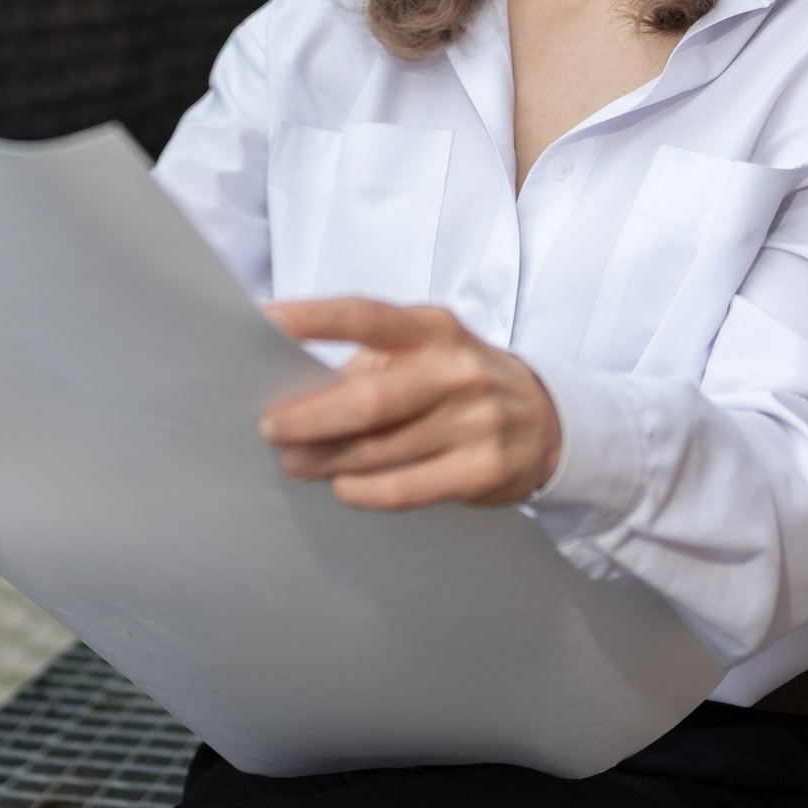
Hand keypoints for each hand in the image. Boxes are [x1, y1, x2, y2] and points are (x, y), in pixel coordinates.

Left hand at [258, 299, 562, 510]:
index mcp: (432, 328)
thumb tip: (289, 391)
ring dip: (325, 461)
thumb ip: (367, 364)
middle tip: (269, 430)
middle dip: (307, 418)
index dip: (311, 318)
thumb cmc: (456, 381)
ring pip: (379, 450)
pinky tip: (342, 487)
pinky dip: (362, 491)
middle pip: (366, 399)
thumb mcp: (424, 352)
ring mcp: (476, 421)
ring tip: (295, 464)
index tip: (262, 321)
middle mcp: (456, 370)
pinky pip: (405, 489)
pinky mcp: (483, 469)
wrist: (545, 420)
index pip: (363, 316)